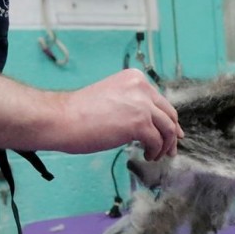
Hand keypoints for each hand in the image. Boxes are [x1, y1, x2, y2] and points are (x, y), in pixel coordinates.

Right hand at [57, 69, 183, 160]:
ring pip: (168, 129)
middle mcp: (141, 87)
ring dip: (165, 146)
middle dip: (172, 134)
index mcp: (135, 78)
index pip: (161, 101)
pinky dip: (154, 151)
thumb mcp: (113, 98)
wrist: (61, 118)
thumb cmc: (80, 113)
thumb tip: (152, 122)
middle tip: (171, 149)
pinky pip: (157, 141)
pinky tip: (146, 155)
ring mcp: (142, 105)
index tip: (173, 133)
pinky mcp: (139, 123)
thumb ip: (133, 104)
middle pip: (169, 114)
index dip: (169, 119)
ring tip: (155, 155)